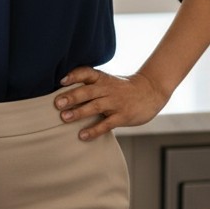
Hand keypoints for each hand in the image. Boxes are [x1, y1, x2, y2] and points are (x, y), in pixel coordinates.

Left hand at [54, 67, 168, 139]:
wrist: (151, 91)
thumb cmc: (123, 88)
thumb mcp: (108, 81)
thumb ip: (91, 85)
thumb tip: (64, 93)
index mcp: (103, 79)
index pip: (87, 73)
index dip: (74, 75)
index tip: (62, 80)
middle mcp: (108, 89)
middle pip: (88, 91)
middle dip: (72, 97)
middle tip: (58, 103)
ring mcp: (116, 103)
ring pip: (95, 106)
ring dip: (79, 112)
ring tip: (65, 118)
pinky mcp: (123, 116)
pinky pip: (106, 124)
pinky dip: (94, 130)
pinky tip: (83, 135)